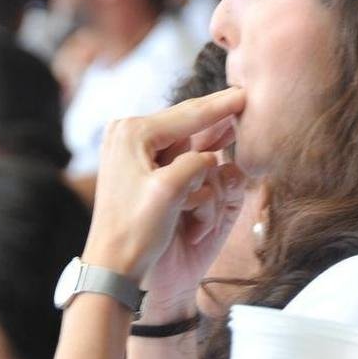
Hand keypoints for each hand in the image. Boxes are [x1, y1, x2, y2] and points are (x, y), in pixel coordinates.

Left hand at [82, 88, 244, 284]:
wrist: (111, 265)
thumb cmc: (136, 232)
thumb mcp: (171, 192)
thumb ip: (196, 163)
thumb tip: (210, 156)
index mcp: (133, 134)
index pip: (189, 116)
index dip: (221, 106)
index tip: (246, 93)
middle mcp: (127, 133)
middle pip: (184, 120)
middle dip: (215, 115)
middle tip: (243, 98)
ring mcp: (128, 148)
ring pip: (181, 136)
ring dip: (204, 139)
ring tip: (233, 124)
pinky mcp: (132, 164)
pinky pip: (172, 152)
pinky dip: (192, 156)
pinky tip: (211, 149)